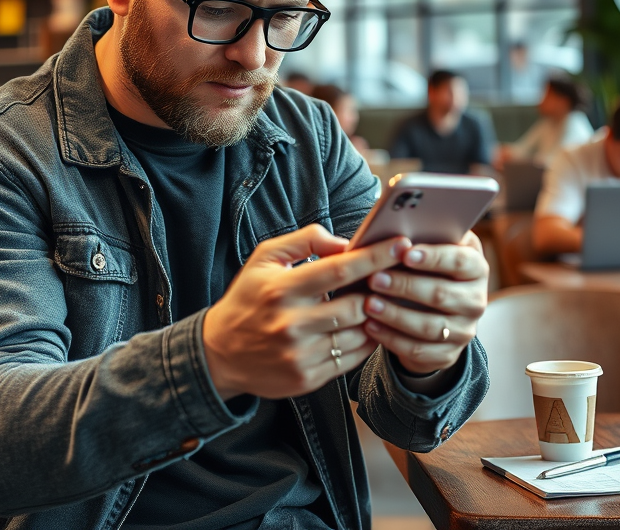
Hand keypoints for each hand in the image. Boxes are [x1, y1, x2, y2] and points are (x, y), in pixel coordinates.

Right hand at [202, 225, 409, 400]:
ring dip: (374, 318)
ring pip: (358, 335)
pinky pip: (352, 359)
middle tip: (391, 279)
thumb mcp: (264, 259)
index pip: (339, 270)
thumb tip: (345, 243)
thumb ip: (305, 242)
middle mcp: (291, 324)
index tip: (400, 245)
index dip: (375, 257)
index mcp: (281, 289)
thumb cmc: (248, 299)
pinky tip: (363, 327)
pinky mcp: (307, 378)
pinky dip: (364, 341)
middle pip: (357, 306)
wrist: (219, 353)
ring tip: (377, 303)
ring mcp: (300, 355)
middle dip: (379, 291)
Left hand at [360, 231, 488, 375]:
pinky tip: (370, 326)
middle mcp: (476, 300)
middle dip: (405, 286)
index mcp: (476, 269)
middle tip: (374, 278)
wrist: (436, 311)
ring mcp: (464, 331)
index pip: (461, 262)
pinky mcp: (447, 355)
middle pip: (441, 294)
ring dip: (395, 315)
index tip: (404, 252)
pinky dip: (391, 338)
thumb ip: (421, 239)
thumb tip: (394, 232)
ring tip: (368, 303)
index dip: (433, 257)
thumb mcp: (430, 251)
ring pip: (429, 326)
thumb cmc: (426, 269)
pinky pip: (418, 350)